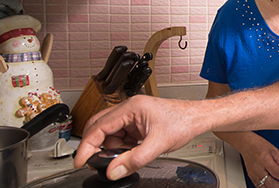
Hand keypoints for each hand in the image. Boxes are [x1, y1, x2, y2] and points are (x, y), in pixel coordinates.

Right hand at [73, 95, 203, 180]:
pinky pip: (122, 137)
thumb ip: (134, 160)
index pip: (98, 126)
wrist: (197, 118)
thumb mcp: (157, 144)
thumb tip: (113, 170)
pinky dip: (123, 148)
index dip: (87, 145)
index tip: (80, 161)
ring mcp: (133, 116)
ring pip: (111, 134)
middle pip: (101, 128)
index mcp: (131, 107)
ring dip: (113, 149)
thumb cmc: (182, 122)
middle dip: (98, 147)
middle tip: (98, 163)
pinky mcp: (138, 124)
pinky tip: (132, 152)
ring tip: (126, 156)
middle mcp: (129, 109)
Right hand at [238, 134, 278, 186]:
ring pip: (264, 186)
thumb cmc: (259, 144)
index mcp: (264, 159)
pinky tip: (271, 186)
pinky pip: (258, 186)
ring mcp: (253, 173)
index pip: (276, 172)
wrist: (246, 144)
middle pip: (270, 182)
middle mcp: (258, 167)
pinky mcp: (250, 176)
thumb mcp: (273, 150)